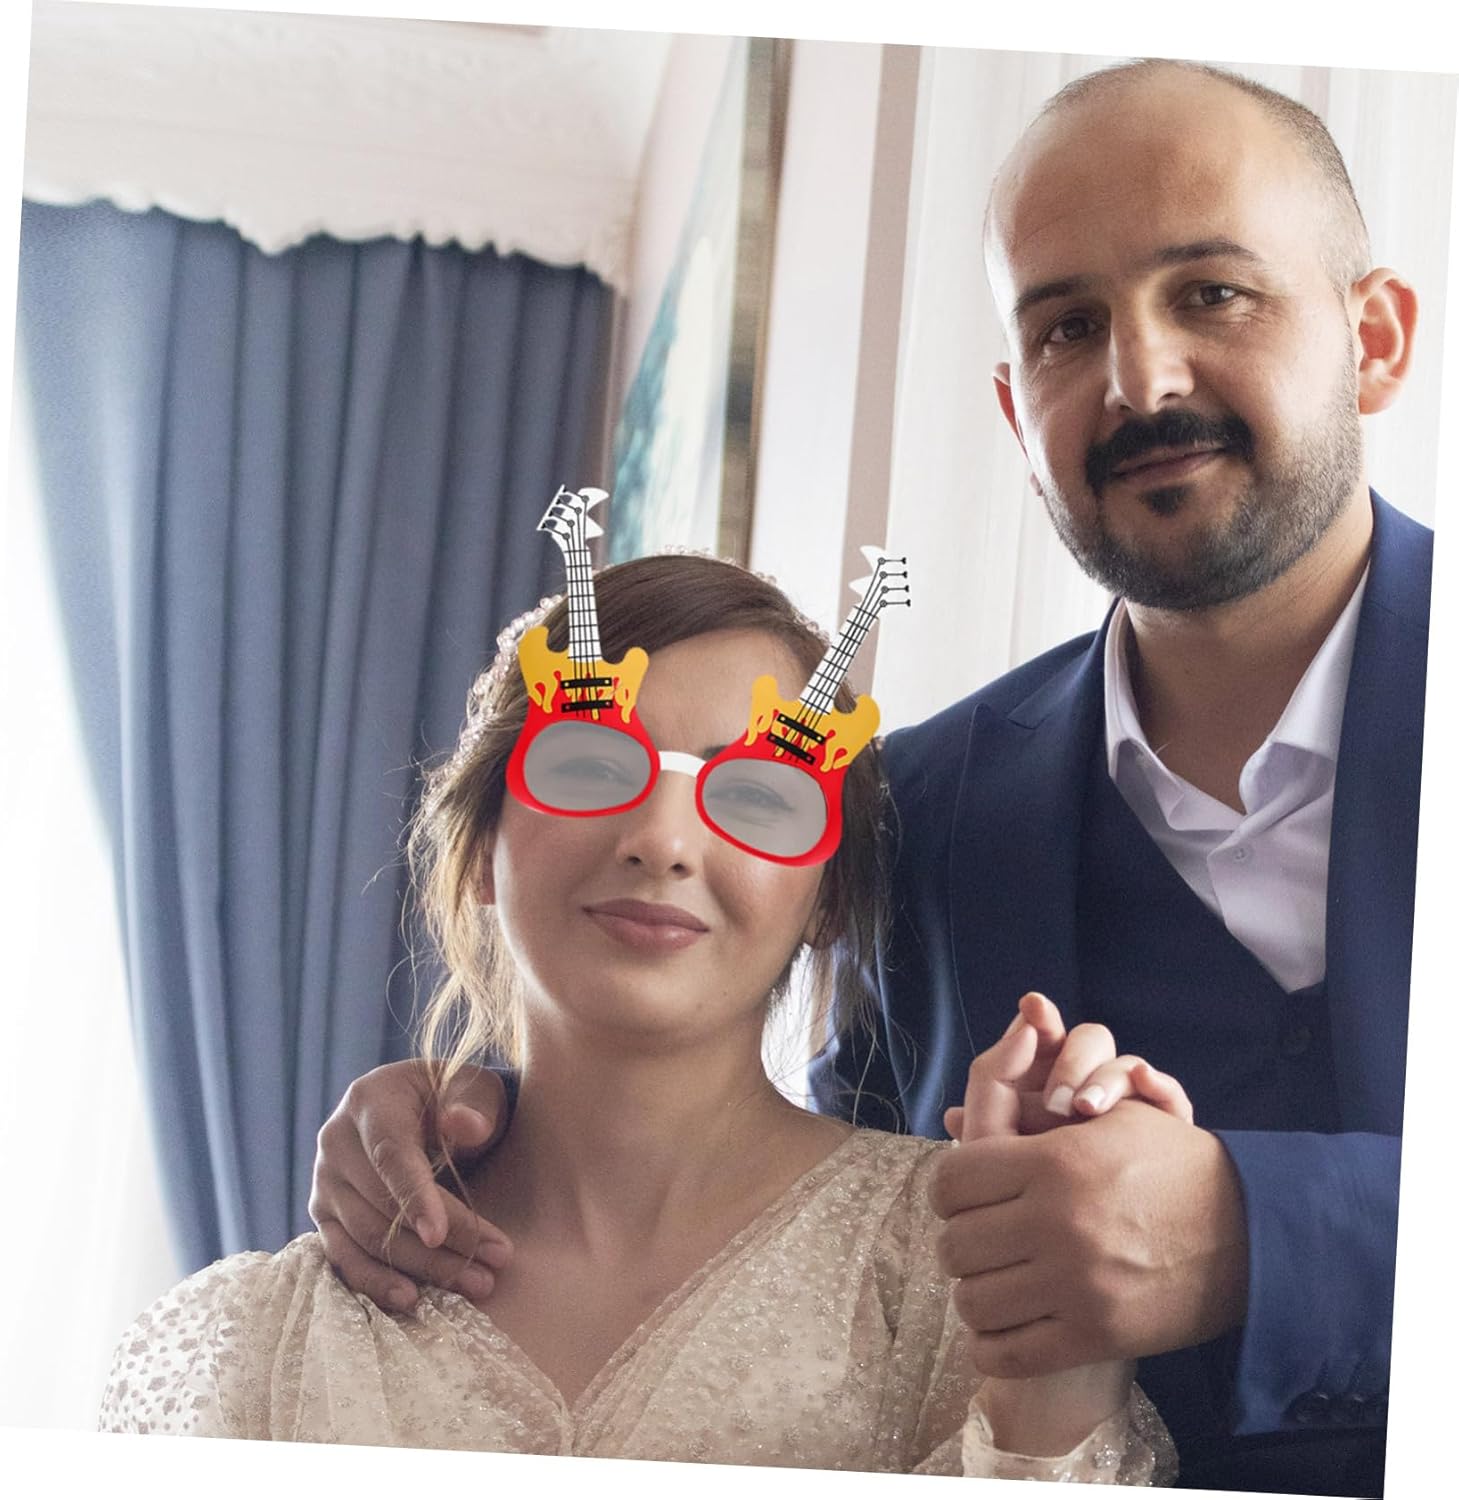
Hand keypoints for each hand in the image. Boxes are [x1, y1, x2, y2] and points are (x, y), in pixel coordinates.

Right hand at [309, 1060, 512, 1310]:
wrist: (422, 1105)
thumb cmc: (454, 1097)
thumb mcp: (473, 1089)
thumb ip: (474, 1105)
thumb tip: (466, 1125)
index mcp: (370, 1101)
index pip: (389, 1154)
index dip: (413, 1196)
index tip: (438, 1235)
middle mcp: (336, 1141)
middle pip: (381, 1205)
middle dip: (440, 1242)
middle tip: (494, 1263)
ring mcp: (325, 1181)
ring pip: (366, 1237)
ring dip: (421, 1267)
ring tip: (476, 1282)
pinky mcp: (325, 1215)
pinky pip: (344, 1256)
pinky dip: (375, 1281)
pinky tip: (410, 1298)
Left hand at [931, 999, 1246, 1377]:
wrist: (1254, 1231)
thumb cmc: (1172, 1163)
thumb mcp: (1109, 1117)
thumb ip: (1029, 1112)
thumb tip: (950, 1121)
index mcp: (1054, 1162)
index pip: (951, 1183)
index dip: (949, 1191)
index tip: (965, 1198)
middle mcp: (1057, 1223)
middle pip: (954, 1244)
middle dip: (959, 1242)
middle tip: (980, 1242)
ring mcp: (1075, 1285)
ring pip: (973, 1301)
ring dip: (975, 1293)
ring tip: (993, 1282)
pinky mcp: (1096, 1336)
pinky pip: (1008, 1353)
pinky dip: (992, 1346)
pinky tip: (1006, 1326)